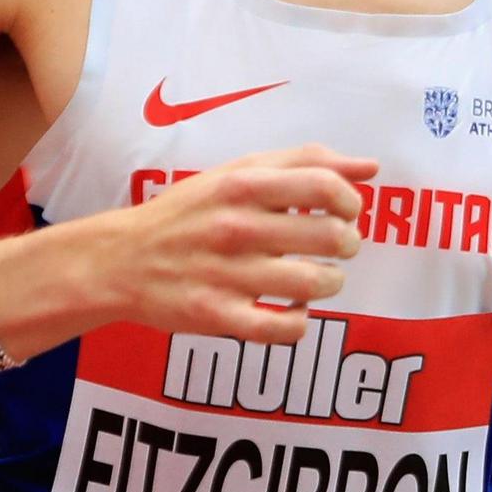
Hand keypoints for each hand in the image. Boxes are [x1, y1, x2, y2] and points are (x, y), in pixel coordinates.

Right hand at [107, 145, 381, 340]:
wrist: (121, 259)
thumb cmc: (189, 213)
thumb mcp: (237, 173)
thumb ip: (304, 163)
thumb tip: (370, 168)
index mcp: (242, 185)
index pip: (325, 187)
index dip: (351, 201)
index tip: (347, 211)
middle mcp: (235, 227)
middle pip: (330, 237)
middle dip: (348, 243)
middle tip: (338, 246)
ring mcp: (226, 274)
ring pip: (314, 283)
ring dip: (330, 282)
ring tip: (318, 277)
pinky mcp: (217, 316)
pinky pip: (283, 328)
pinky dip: (299, 321)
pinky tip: (292, 309)